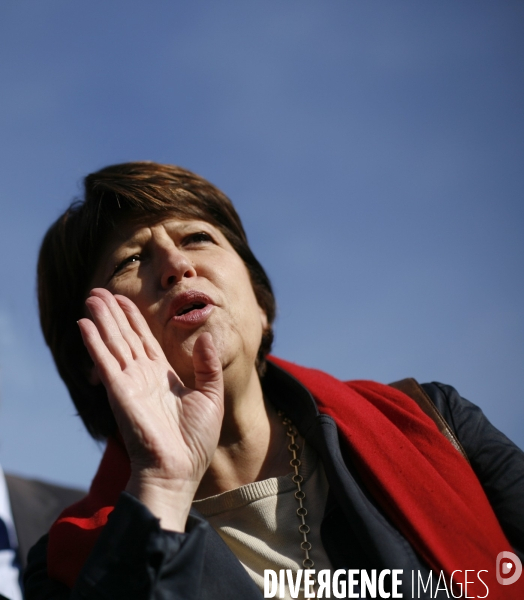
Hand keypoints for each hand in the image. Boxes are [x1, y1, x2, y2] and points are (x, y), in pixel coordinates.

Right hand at [78, 288, 223, 530]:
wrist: (179, 470)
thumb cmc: (195, 440)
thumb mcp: (211, 396)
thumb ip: (207, 366)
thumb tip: (207, 336)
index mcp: (162, 376)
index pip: (144, 340)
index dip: (133, 319)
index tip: (123, 299)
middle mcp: (143, 376)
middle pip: (124, 336)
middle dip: (112, 313)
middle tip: (98, 291)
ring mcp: (129, 383)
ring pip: (113, 342)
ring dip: (101, 319)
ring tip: (91, 297)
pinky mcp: (119, 392)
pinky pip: (104, 361)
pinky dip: (94, 342)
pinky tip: (85, 323)